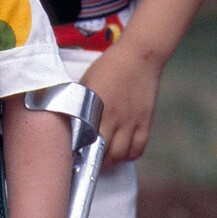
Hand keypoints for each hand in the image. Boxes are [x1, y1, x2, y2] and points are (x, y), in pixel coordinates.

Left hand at [84, 40, 161, 166]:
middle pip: (104, 154)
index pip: (85, 141)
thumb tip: (71, 119)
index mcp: (95, 109)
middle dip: (94, 162)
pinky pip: (139, 148)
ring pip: (121, 155)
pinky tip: (123, 152)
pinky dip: (130, 155)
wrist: (139, 55)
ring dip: (112, 161)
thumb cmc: (108, 66)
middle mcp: (114, 119)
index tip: (72, 157)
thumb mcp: (86, 83)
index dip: (78, 153)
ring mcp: (132, 122)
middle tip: (87, 161)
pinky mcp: (145, 121)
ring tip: (104, 160)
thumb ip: (80, 103)